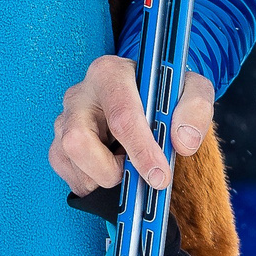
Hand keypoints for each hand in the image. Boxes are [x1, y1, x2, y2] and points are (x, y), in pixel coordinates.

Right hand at [48, 55, 215, 193]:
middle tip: (135, 174)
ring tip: (125, 164)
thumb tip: (183, 142)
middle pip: (78, 140)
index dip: (141, 149)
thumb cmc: (166, 90)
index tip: (160, 176)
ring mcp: (65, 119)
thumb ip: (196, 109)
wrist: (148, 95)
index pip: (122, 115)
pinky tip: (111, 169)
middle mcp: (81, 93)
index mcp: (110, 72)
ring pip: (69, 161)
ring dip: (102, 176)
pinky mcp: (60, 144)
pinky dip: (93, 183)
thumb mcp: (192, 88)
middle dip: (109, 169)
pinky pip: (68, 175)